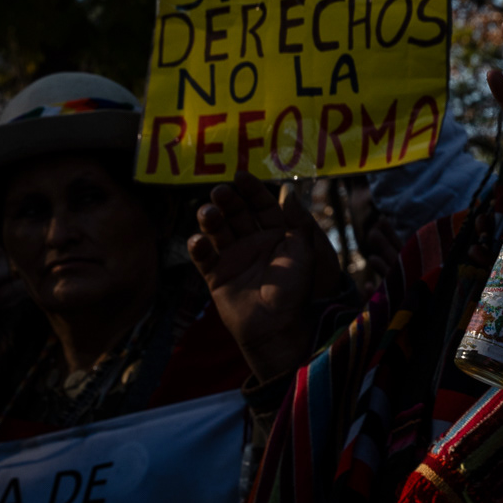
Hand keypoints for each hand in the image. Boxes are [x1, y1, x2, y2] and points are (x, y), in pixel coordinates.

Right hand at [188, 172, 334, 382]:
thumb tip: (289, 190)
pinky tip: (198, 240)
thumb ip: (296, 220)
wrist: (279, 327)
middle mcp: (254, 243)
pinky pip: (204, 257)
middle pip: (237, 213)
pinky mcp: (217, 275)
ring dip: (211, 219)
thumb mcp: (304, 251)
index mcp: (277, 234)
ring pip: (218, 230)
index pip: (263, 205)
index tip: (241, 175)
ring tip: (209, 213)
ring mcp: (234, 258)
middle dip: (228, 200)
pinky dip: (198, 247)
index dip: (253, 190)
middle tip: (220, 191)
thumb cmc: (296, 289)